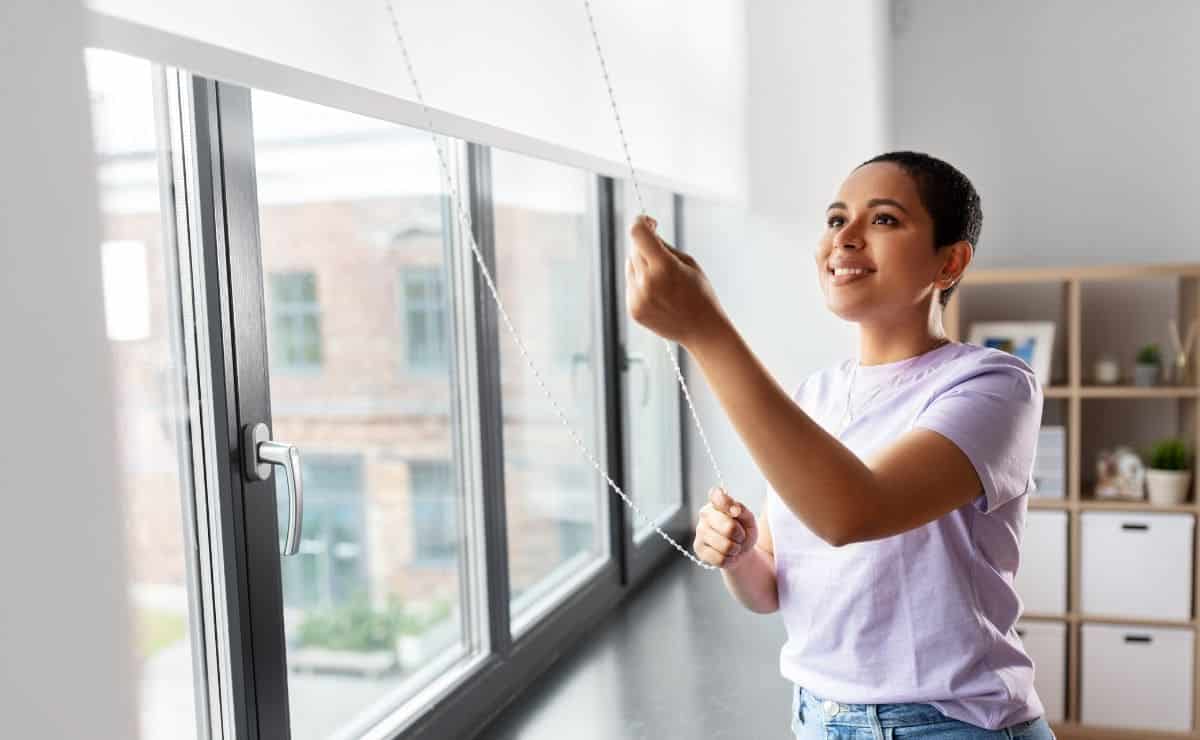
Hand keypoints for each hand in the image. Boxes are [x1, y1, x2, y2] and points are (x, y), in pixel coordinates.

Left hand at [626, 215, 727, 348]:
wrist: (702, 329)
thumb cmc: (700, 293)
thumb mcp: (688, 262)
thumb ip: (663, 246)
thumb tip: (643, 232)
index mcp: (664, 267)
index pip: (637, 233)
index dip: (641, 221)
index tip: (648, 222)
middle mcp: (646, 282)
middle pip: (634, 249)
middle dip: (645, 246)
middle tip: (662, 254)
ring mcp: (637, 298)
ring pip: (630, 266)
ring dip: (642, 265)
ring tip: (664, 281)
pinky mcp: (633, 309)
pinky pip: (630, 284)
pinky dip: (640, 283)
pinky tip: (659, 294)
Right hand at [693, 486, 758, 569]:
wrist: (740, 551)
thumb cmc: (743, 531)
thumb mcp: (748, 519)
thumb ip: (742, 510)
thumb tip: (734, 509)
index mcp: (716, 502)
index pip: (717, 495)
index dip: (728, 504)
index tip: (736, 512)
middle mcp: (704, 514)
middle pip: (728, 527)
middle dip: (740, 535)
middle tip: (740, 536)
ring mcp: (699, 531)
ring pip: (725, 546)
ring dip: (735, 548)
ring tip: (733, 545)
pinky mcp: (698, 548)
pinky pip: (720, 559)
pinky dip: (729, 559)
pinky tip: (727, 554)